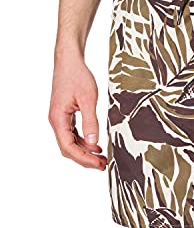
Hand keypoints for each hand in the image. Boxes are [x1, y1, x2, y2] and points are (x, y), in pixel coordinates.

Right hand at [49, 51, 106, 169]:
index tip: (99, 164)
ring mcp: (60, 119)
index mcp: (58, 119)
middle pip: (68, 149)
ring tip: (102, 158)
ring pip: (70, 143)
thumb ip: (91, 121)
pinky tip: (96, 145)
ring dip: (85, 152)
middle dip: (85, 159)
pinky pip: (73, 134)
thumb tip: (94, 143)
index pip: (68, 147)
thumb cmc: (77, 76)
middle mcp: (56, 121)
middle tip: (103, 165)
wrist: (69, 61)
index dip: (84, 158)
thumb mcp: (88, 99)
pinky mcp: (66, 115)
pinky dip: (84, 142)